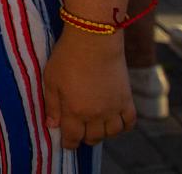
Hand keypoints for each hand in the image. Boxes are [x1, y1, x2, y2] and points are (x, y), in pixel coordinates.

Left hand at [43, 33, 134, 149]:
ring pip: (111, 133)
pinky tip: (115, 122)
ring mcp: (113, 108)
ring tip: (95, 126)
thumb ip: (51, 105)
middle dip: (84, 137)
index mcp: (74, 111)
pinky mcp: (126, 99)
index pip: (72, 138)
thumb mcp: (51, 80)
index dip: (68, 143)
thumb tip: (51, 126)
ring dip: (103, 134)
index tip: (66, 142)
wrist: (94, 39)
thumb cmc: (67, 57)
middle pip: (92, 137)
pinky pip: (130, 122)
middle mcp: (96, 115)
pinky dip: (124, 126)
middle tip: (80, 131)